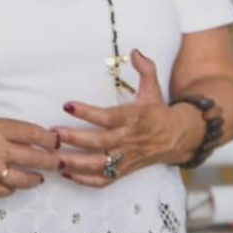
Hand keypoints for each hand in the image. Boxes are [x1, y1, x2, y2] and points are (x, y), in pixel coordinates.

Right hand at [0, 118, 60, 196]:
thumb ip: (9, 132)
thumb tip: (36, 140)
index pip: (33, 133)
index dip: (50, 140)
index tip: (56, 143)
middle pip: (35, 157)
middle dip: (51, 162)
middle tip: (57, 163)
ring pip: (24, 179)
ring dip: (36, 179)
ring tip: (39, 178)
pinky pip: (6, 191)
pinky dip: (13, 188)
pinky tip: (14, 184)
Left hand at [54, 50, 206, 186]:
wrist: (179, 137)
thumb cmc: (158, 112)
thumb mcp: (154, 88)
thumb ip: (145, 69)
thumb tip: (135, 51)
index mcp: (133, 118)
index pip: (107, 117)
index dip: (87, 112)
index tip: (67, 105)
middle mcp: (128, 140)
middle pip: (99, 142)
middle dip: (74, 139)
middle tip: (52, 134)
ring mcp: (126, 158)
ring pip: (98, 164)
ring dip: (75, 163)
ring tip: (53, 158)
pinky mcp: (124, 171)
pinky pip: (104, 180)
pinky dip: (85, 180)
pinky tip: (66, 173)